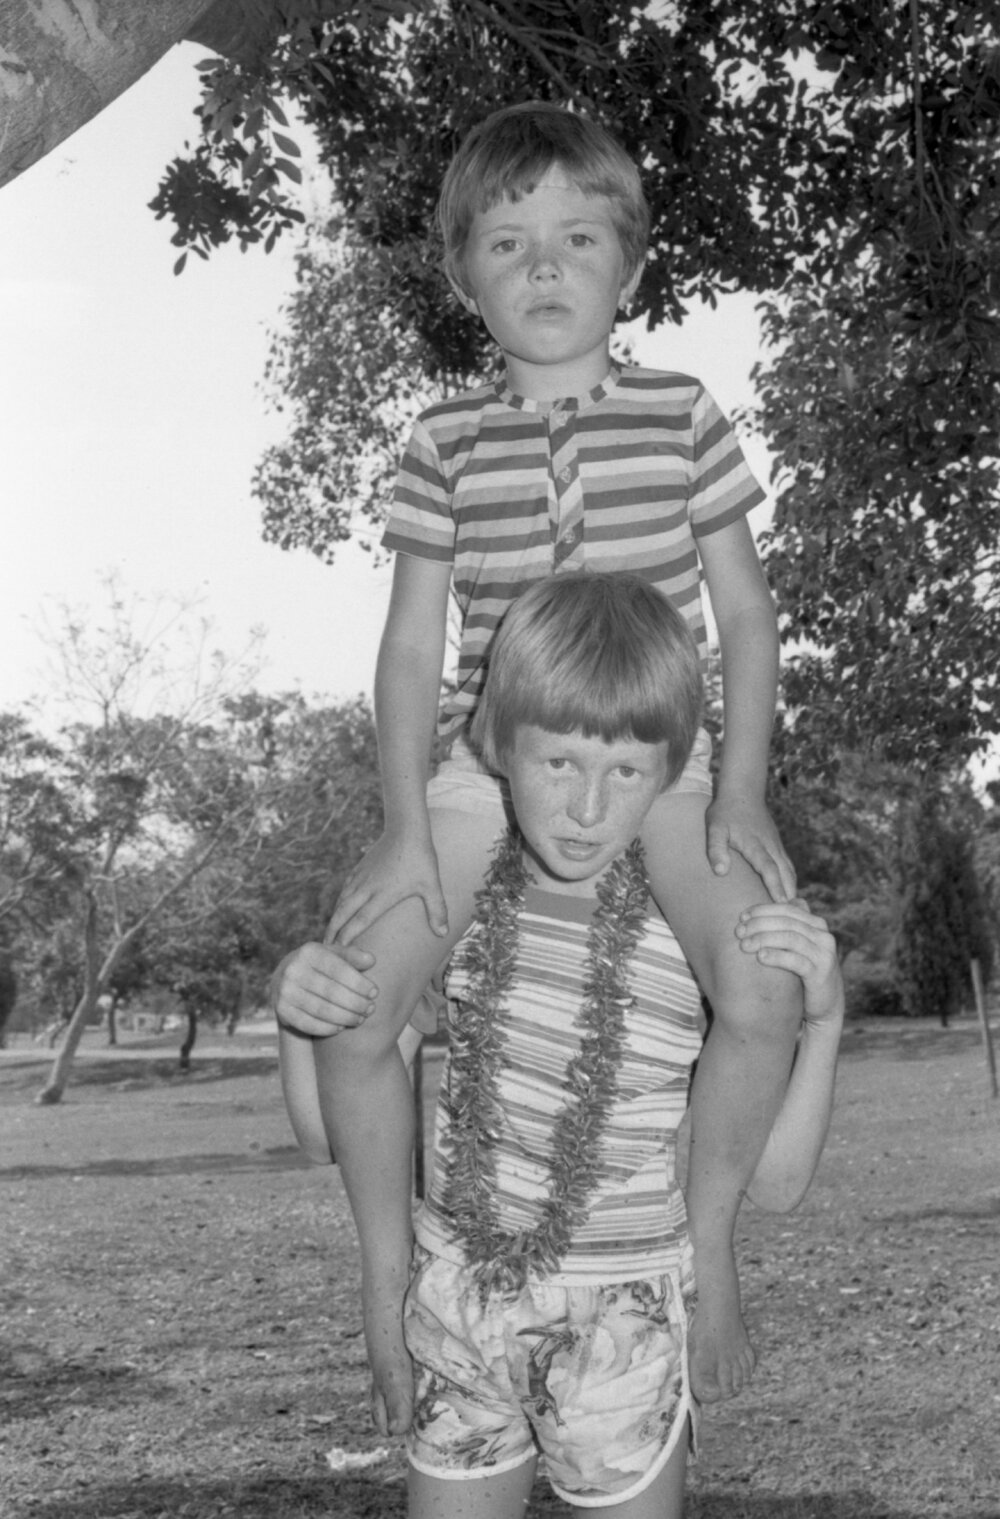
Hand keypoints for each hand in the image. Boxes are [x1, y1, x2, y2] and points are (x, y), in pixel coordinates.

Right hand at [269, 940, 376, 1036]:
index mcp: (309, 952)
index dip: (359, 983)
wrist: (285, 979)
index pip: (339, 969)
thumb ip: (352, 956)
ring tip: (360, 1019)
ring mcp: (284, 991)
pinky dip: (327, 1028)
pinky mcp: (281, 1010)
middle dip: (355, 1003)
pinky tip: (341, 1027)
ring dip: (345, 1017)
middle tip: (370, 1009)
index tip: (374, 993)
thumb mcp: (334, 955)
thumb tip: (372, 960)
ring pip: (321, 1010)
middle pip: (332, 992)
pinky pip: (308, 1024)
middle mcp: (293, 969)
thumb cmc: (320, 966)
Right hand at [325, 829, 447, 946]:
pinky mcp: (360, 868)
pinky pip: (346, 888)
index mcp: (382, 895)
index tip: (338, 949)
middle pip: (344, 913)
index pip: (360, 920)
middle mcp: (367, 888)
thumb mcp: (431, 885)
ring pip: (342, 900)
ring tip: (329, 932)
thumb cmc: (420, 858)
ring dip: (334, 917)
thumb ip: (437, 910)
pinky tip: (340, 907)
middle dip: (333, 930)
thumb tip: (443, 934)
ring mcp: (361, 877)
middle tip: (325, 947)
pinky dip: (340, 901)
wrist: (406, 829)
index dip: (348, 935)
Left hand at [706, 795, 795, 901]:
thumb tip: (720, 872)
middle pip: (785, 873)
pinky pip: (787, 864)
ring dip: (792, 888)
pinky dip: (791, 879)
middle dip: (790, 893)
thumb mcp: (714, 829)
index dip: (776, 887)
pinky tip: (790, 891)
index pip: (769, 869)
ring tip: (795, 909)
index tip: (782, 904)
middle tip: (795, 915)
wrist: (742, 791)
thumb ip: (716, 849)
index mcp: (755, 845)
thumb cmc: (725, 812)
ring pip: (789, 869)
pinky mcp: (776, 844)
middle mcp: (770, 846)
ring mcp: (775, 844)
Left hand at [735, 899, 842, 1026]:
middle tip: (738, 932)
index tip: (741, 917)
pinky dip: (777, 956)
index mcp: (817, 925)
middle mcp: (824, 936)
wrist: (825, 1005)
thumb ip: (786, 928)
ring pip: (791, 938)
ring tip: (745, 945)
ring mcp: (824, 954)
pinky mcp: (821, 974)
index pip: (787, 908)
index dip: (762, 910)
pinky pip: (796, 961)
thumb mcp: (797, 947)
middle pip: (787, 921)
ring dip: (764, 939)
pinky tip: (760, 957)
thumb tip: (757, 912)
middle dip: (759, 924)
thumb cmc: (803, 973)